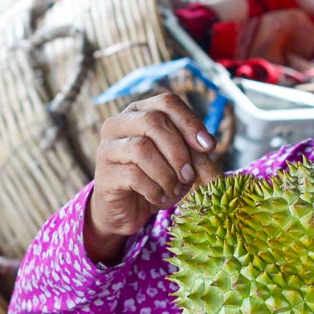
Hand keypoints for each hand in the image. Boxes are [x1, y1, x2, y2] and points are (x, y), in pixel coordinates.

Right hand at [86, 94, 220, 264]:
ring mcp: (107, 147)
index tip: (209, 147)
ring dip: (166, 173)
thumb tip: (209, 144)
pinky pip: (133, 174)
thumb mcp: (180, 164)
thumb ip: (194, 152)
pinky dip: (154, 189)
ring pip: (142, 147)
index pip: (167, 102)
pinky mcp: (104, 173)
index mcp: (140, 112)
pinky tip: (158, 198)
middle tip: (189, 175)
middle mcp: (119, 123)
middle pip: (154, 121)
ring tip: (173, 189)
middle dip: (178, 150)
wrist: (127, 212)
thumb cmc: (155, 181)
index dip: (190, 122)